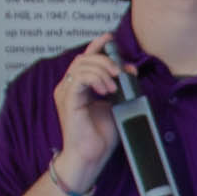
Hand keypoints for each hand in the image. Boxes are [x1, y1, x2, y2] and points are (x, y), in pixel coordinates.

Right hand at [51, 37, 125, 193]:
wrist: (91, 156)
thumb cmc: (100, 135)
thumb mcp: (115, 104)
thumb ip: (119, 86)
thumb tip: (130, 70)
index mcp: (78, 86)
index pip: (85, 58)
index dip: (97, 45)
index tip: (110, 39)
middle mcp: (69, 87)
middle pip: (84, 58)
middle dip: (106, 60)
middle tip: (121, 72)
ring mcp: (66, 92)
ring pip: (81, 65)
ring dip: (103, 70)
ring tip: (114, 85)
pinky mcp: (68, 100)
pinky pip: (80, 78)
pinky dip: (96, 79)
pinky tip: (106, 90)